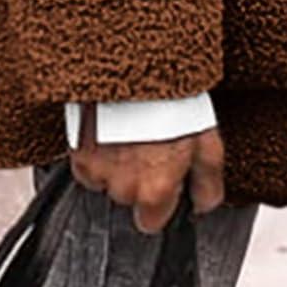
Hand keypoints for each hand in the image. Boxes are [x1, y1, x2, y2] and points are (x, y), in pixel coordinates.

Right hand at [68, 104, 225, 233]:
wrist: (141, 63)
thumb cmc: (176, 100)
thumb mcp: (208, 142)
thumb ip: (207, 186)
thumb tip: (202, 207)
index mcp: (154, 191)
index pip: (150, 223)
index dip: (160, 202)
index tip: (165, 179)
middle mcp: (122, 187)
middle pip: (127, 198)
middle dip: (138, 179)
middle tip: (151, 146)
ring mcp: (96, 169)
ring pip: (105, 182)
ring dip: (117, 166)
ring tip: (133, 134)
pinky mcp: (77, 149)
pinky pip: (86, 164)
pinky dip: (97, 152)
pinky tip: (113, 130)